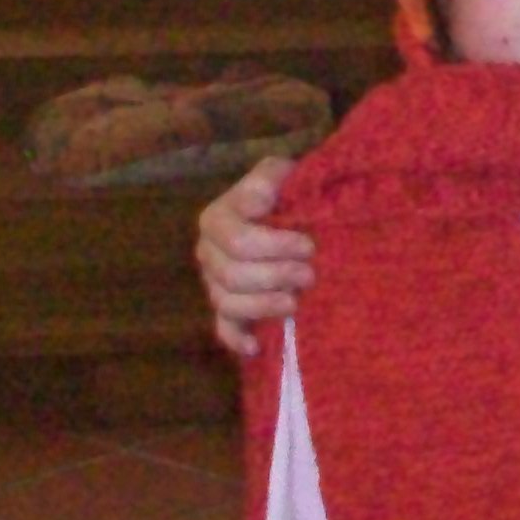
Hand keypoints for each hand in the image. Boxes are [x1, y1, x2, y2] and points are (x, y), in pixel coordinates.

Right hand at [198, 156, 314, 356]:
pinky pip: (223, 329)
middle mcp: (209, 251)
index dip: (275, 245)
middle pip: (233, 274)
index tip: (308, 245)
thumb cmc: (289, 193)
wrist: (293, 214)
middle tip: (310, 274)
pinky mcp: (226, 307)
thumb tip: (260, 200)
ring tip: (296, 301)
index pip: (238, 239)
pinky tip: (256, 346)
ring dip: (264, 304)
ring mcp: (215, 281)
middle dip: (276, 275)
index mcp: (218, 218)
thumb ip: (270, 176)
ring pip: (227, 302)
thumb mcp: (284, 173)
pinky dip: (237, 339)